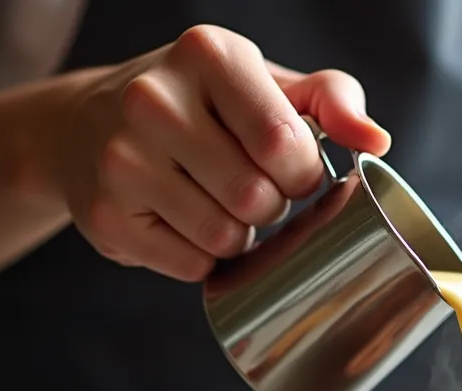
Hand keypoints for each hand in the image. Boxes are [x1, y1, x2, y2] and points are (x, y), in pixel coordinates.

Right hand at [48, 25, 390, 280]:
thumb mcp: (265, 83)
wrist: (85, 126)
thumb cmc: (199, 105)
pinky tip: (180, 220)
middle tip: (248, 186)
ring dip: (238, 235)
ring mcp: (120, 159)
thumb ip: (331, 101)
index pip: (285, 143)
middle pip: (257, 196)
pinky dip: (201, 257)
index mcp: (207, 53)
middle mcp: (153, 99)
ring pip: (225, 237)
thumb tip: (376, 142)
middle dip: (270, 204)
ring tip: (215, 202)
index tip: (290, 167)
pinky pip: (191, 266)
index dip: (303, 171)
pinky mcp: (104, 216)